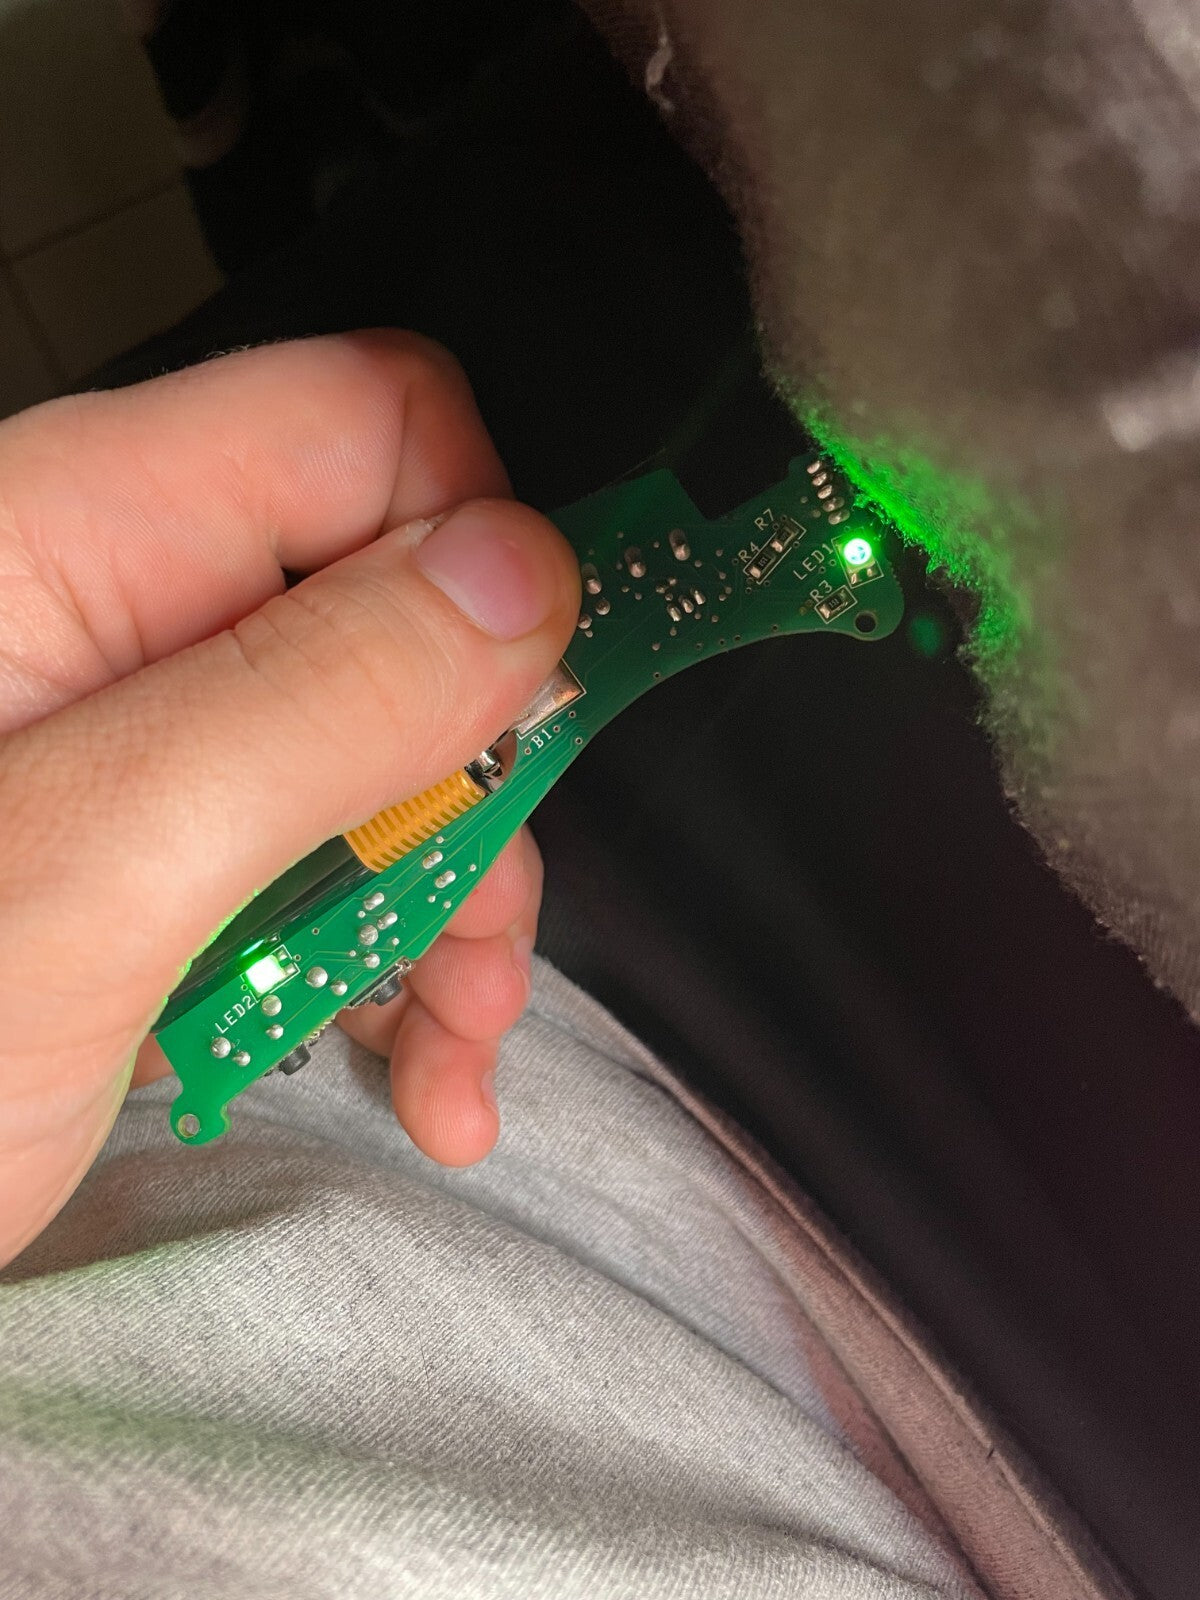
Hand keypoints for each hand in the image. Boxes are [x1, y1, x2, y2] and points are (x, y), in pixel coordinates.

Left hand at [0, 331, 579, 1266]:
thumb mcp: (91, 872)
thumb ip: (315, 698)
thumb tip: (525, 568)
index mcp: (75, 538)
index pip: (369, 425)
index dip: (478, 554)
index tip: (509, 731)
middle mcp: (118, 610)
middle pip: (400, 608)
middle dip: (469, 786)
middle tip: (474, 941)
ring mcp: (143, 737)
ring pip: (385, 753)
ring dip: (451, 903)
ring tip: (451, 1049)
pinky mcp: (159, 842)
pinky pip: (327, 855)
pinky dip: (393, 963)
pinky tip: (416, 1065)